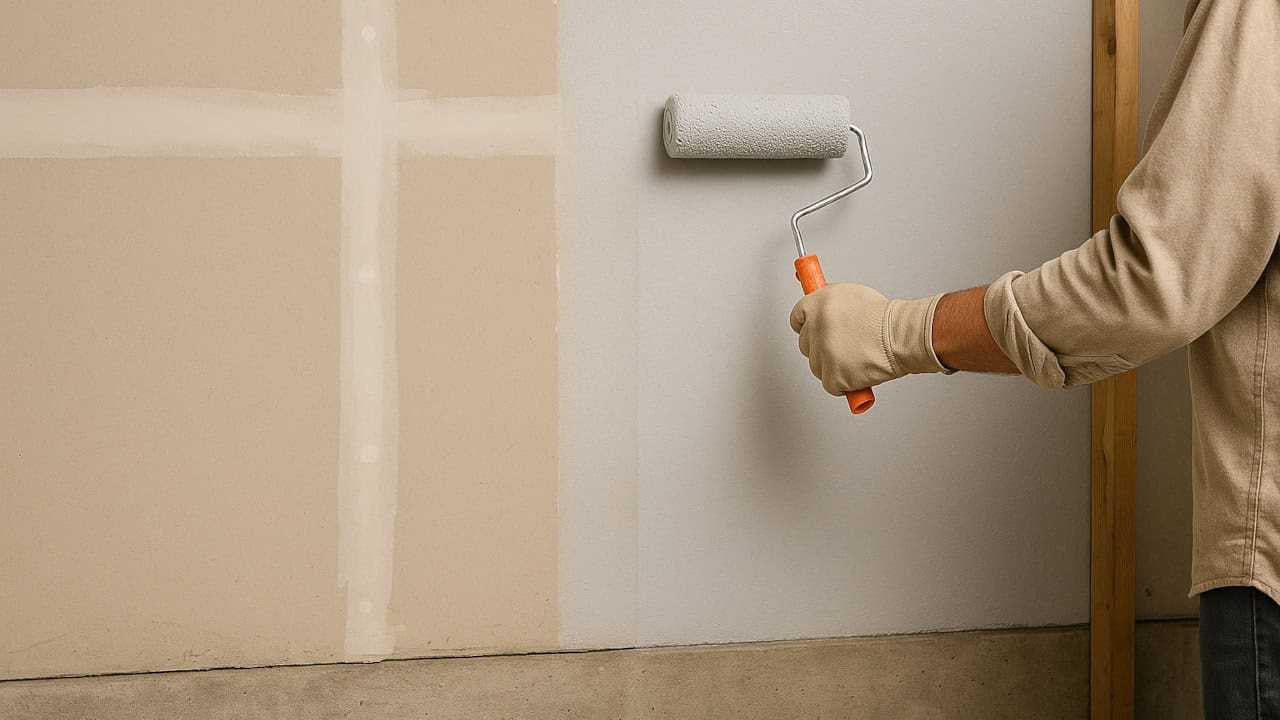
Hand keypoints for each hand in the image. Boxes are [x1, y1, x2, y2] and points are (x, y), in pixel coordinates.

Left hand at [789, 283, 949, 394]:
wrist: (901, 335)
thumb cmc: (886, 317)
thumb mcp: (853, 295)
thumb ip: (831, 303)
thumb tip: (820, 309)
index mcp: (818, 303)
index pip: (797, 318)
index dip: (806, 327)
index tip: (813, 332)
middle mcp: (815, 326)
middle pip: (806, 345)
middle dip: (821, 349)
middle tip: (843, 348)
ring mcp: (822, 353)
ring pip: (817, 367)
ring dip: (833, 367)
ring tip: (857, 358)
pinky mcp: (832, 376)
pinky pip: (831, 385)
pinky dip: (844, 384)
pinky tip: (860, 372)